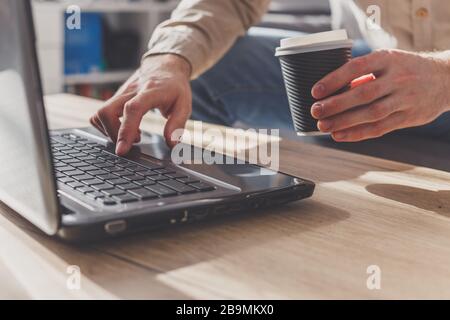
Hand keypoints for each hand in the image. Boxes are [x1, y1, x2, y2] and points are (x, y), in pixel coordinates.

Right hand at [90, 54, 191, 154]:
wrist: (165, 67)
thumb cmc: (175, 87)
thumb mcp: (184, 105)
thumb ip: (177, 124)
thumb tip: (171, 144)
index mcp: (149, 92)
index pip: (132, 109)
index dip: (125, 130)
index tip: (122, 149)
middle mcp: (131, 91)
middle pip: (107, 111)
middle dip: (113, 134)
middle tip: (133, 142)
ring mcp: (120, 93)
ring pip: (100, 113)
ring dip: (110, 131)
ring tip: (133, 135)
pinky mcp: (115, 97)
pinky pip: (100, 113)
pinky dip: (106, 126)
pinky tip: (125, 128)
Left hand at [310, 49, 449, 141]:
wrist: (445, 79)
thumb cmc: (405, 70)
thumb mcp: (388, 61)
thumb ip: (364, 74)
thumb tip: (332, 92)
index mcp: (388, 58)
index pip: (357, 67)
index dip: (334, 80)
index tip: (315, 91)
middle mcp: (398, 78)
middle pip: (363, 93)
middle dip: (336, 104)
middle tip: (315, 111)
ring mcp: (405, 99)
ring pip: (371, 113)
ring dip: (344, 122)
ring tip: (323, 126)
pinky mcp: (409, 117)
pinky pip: (380, 128)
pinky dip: (357, 133)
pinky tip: (339, 136)